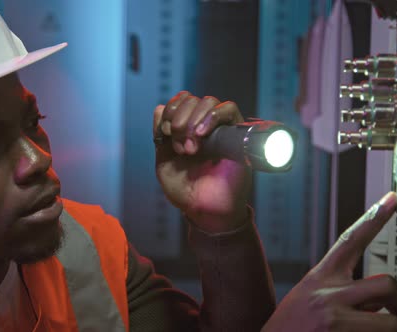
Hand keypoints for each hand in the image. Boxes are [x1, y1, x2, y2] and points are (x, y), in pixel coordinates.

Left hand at [153, 91, 249, 232]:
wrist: (203, 209)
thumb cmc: (185, 190)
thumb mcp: (163, 161)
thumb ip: (159, 135)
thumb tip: (160, 107)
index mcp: (186, 129)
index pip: (180, 101)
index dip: (171, 111)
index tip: (165, 133)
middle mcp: (203, 126)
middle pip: (192, 99)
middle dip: (180, 119)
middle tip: (180, 146)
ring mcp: (220, 129)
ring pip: (209, 101)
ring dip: (194, 120)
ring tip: (191, 147)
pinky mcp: (237, 135)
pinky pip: (230, 110)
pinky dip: (213, 116)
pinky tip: (202, 134)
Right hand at [263, 192, 396, 331]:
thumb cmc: (291, 327)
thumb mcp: (309, 300)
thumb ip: (341, 294)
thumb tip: (378, 301)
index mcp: (320, 279)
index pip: (350, 240)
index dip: (374, 218)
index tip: (392, 198)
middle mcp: (327, 293)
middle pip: (387, 284)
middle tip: (395, 316)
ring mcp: (334, 317)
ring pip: (392, 320)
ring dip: (387, 328)